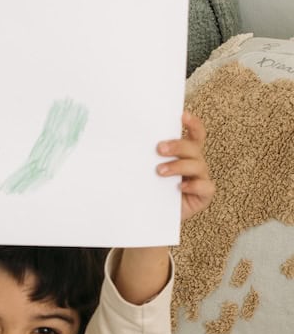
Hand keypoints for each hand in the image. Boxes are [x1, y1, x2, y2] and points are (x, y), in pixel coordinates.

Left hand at [157, 110, 214, 224]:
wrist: (151, 217)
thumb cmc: (150, 190)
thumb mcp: (146, 171)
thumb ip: (146, 157)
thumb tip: (128, 142)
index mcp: (185, 153)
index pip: (195, 134)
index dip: (193, 124)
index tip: (183, 116)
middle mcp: (195, 163)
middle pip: (194, 148)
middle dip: (177, 146)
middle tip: (159, 149)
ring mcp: (201, 179)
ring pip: (197, 165)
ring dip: (178, 166)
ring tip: (160, 171)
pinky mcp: (203, 196)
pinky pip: (205, 187)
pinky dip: (194, 185)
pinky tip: (180, 187)